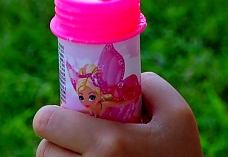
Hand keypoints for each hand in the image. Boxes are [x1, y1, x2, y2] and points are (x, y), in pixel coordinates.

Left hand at [33, 73, 203, 156]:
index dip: (54, 116)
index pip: (47, 122)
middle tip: (78, 138)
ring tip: (87, 155)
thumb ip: (150, 86)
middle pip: (45, 149)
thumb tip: (123, 79)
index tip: (68, 116)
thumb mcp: (178, 115)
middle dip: (58, 139)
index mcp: (109, 143)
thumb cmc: (183, 156)